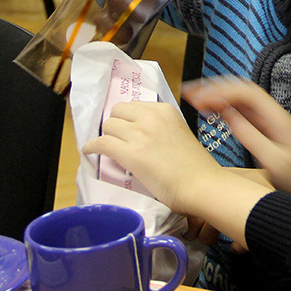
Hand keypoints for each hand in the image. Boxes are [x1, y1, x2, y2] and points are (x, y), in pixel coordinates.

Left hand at [84, 100, 274, 247]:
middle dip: (115, 124)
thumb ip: (160, 129)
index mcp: (165, 110)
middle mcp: (151, 117)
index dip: (127, 118)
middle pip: (117, 111)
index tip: (125, 128)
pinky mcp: (130, 153)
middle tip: (117, 139)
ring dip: (106, 136)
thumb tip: (140, 136)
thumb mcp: (179, 134)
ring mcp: (140, 134)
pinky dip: (91, 147)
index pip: (133, 105)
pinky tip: (90, 152)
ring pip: (108, 125)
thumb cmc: (195, 167)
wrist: (201, 184)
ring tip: (107, 148)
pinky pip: (100, 143)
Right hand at [184, 79, 290, 214]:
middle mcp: (273, 113)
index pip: (244, 92)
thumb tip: (226, 114)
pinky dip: (224, 106)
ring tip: (194, 98)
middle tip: (188, 93)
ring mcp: (270, 119)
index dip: (219, 91)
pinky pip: (243, 109)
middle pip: (240, 88)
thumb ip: (250, 136)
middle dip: (214, 87)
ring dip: (217, 94)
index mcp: (275, 118)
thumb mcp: (273, 161)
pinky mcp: (266, 128)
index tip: (197, 100)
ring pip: (240, 96)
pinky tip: (210, 111)